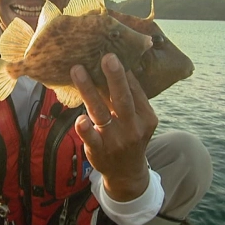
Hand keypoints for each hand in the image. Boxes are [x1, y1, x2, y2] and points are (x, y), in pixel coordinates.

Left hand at [70, 53, 157, 201]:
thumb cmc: (129, 136)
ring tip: (77, 70)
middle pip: (123, 99)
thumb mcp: (138, 119)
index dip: (124, 72)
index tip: (112, 51)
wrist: (127, 173)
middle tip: (106, 56)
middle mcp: (133, 127)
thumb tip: (120, 65)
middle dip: (115, 77)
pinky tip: (80, 119)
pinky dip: (85, 128)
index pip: (135, 90)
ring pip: (101, 112)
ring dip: (89, 90)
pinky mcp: (100, 150)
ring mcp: (116, 140)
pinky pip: (92, 138)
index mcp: (146, 116)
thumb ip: (130, 97)